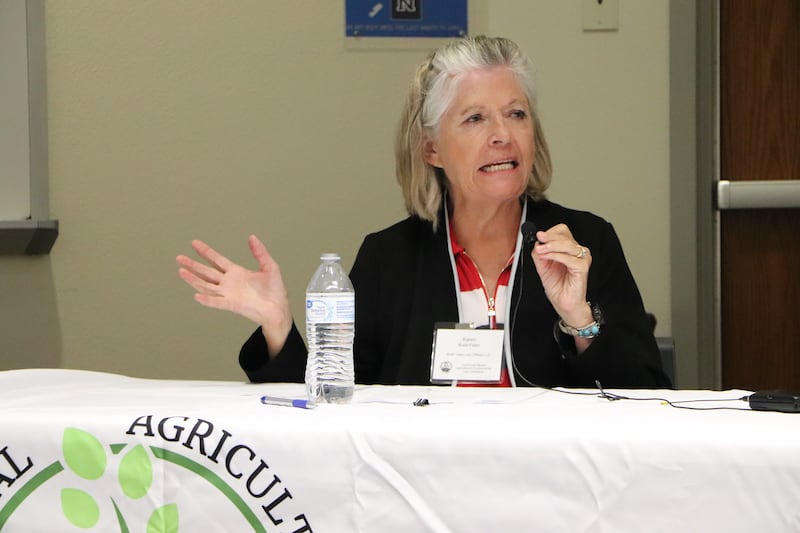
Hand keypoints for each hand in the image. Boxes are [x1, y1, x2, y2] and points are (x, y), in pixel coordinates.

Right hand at [176, 235, 291, 356]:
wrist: (278, 308)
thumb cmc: (275, 290)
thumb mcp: (269, 266)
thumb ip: (260, 252)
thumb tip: (252, 237)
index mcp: (236, 272)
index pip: (217, 260)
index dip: (206, 252)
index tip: (194, 244)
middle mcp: (229, 283)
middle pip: (206, 271)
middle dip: (193, 264)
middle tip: (179, 257)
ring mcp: (228, 294)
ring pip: (206, 286)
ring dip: (194, 279)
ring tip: (181, 271)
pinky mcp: (232, 304)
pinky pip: (217, 302)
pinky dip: (207, 300)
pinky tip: (197, 295)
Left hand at [530, 224, 592, 327]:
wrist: (564, 303)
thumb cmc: (557, 286)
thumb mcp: (543, 266)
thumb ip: (540, 253)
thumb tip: (537, 242)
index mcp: (568, 249)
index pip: (562, 231)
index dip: (550, 232)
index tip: (538, 236)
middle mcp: (577, 252)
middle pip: (565, 235)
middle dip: (549, 237)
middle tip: (539, 240)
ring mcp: (582, 259)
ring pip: (567, 245)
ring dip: (551, 246)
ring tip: (540, 250)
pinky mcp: (582, 267)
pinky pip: (569, 258)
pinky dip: (556, 256)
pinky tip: (547, 257)